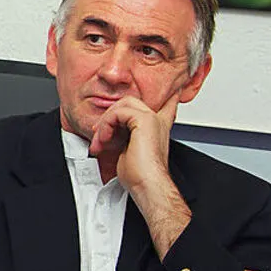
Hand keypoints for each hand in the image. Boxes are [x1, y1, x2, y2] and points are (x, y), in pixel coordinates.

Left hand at [89, 94, 188, 258]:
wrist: (148, 185)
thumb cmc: (139, 175)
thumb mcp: (126, 149)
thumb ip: (122, 135)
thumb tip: (108, 133)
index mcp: (156, 127)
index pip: (164, 103)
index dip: (165, 94)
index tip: (172, 86)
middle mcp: (157, 120)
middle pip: (128, 102)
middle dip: (108, 117)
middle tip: (99, 137)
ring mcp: (152, 118)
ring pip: (121, 105)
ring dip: (104, 123)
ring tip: (100, 141)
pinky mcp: (144, 120)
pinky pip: (117, 112)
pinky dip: (106, 125)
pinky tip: (105, 139)